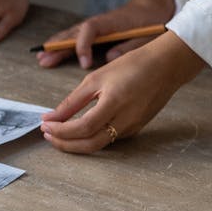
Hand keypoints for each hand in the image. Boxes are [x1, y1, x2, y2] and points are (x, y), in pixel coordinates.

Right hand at [36, 0, 173, 68]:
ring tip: (41, 57)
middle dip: (58, 46)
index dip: (83, 46)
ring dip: (56, 45)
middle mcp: (98, 23)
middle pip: (73, 33)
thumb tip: (110, 57)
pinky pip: (75, 37)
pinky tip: (52, 51)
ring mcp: (95, 26)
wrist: (153, 7)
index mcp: (110, 22)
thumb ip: (129, 46)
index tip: (84, 63)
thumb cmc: (151, 21)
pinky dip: (62, 43)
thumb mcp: (146, 35)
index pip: (89, 31)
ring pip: (70, 35)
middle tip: (44, 59)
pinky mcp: (95, 31)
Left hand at [40, 31, 205, 152]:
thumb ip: (73, 101)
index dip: (61, 131)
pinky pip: (109, 139)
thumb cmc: (132, 66)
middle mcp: (126, 120)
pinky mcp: (136, 128)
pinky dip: (91, 138)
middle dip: (66, 144)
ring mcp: (133, 127)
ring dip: (76, 143)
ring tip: (59, 134)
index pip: (83, 128)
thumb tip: (51, 117)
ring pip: (100, 144)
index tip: (45, 126)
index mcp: (114, 103)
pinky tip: (79, 130)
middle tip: (48, 136)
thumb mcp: (96, 78)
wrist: (166, 66)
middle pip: (91, 144)